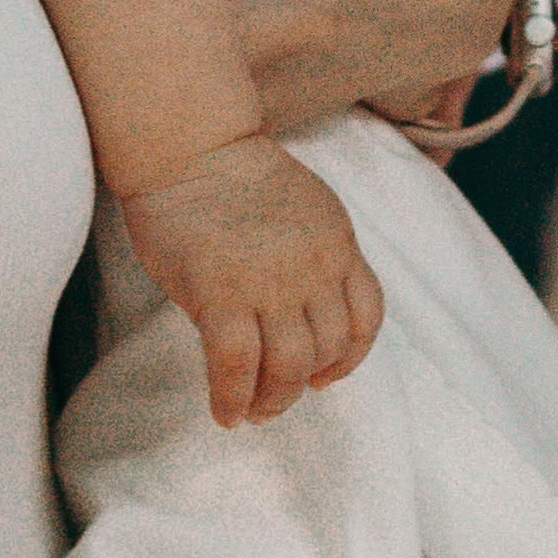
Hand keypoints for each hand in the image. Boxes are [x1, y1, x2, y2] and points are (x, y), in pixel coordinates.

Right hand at [120, 135, 385, 427]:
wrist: (190, 145)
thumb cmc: (235, 175)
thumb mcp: (305, 209)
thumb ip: (313, 256)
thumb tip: (300, 315)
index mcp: (338, 243)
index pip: (366, 317)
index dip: (349, 356)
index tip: (324, 374)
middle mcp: (314, 268)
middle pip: (328, 349)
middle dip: (303, 384)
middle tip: (275, 399)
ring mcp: (270, 284)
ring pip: (289, 367)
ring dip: (273, 400)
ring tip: (252, 409)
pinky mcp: (222, 294)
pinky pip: (237, 366)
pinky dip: (232, 398)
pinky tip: (224, 411)